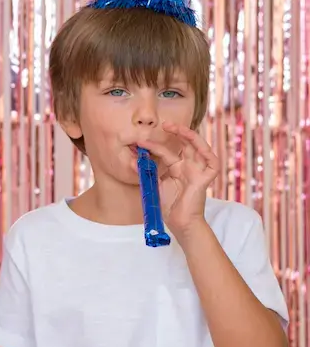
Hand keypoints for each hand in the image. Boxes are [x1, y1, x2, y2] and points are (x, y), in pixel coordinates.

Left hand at [137, 122, 219, 236]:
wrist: (178, 222)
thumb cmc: (168, 205)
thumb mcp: (155, 184)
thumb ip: (149, 172)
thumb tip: (135, 160)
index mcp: (177, 168)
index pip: (168, 151)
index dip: (155, 146)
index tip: (140, 142)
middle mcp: (189, 166)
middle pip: (186, 144)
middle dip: (176, 132)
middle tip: (164, 124)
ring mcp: (198, 171)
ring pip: (199, 147)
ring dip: (189, 136)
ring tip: (177, 128)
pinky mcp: (206, 178)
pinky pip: (212, 162)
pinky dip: (206, 152)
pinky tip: (197, 144)